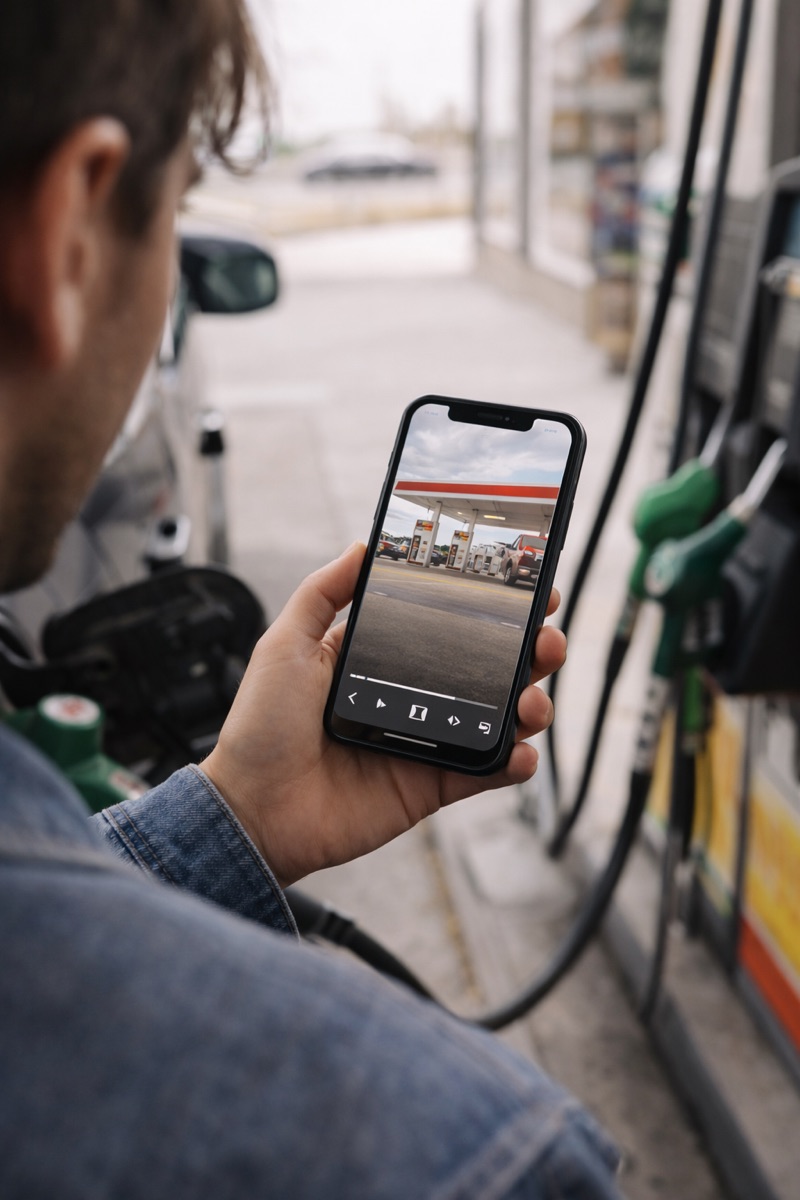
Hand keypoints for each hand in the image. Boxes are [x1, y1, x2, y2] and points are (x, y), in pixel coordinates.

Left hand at [202, 543, 565, 887]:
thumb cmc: (261, 727)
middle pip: (488, 669)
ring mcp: (426, 742)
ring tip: (532, 703)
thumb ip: (322, 592)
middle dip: (529, 652)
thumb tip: (361, 546)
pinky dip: (513, 764)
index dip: (492, 609)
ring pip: (498, 718)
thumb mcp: (285, 644)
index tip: (528, 589)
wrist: (253, 808)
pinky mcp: (431, 787)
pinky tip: (520, 752)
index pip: (449, 626)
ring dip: (530, 705)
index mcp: (383, 659)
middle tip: (546, 641)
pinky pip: (485, 773)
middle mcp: (412, 697)